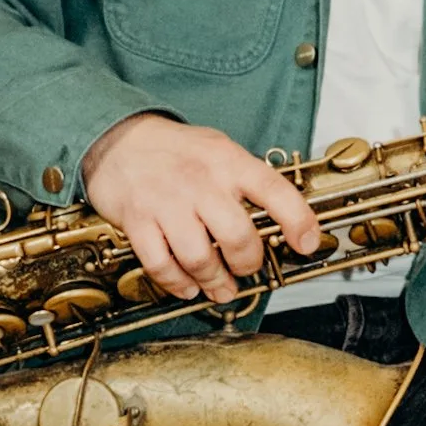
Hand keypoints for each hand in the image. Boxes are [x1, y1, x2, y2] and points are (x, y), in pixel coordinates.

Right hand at [81, 115, 325, 305]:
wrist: (118, 139)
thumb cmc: (175, 151)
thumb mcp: (219, 150)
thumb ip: (247, 181)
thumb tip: (284, 219)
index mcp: (228, 162)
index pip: (274, 190)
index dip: (298, 221)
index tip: (307, 244)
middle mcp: (200, 182)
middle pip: (237, 237)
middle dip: (247, 264)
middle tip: (246, 269)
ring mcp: (167, 202)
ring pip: (199, 257)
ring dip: (214, 281)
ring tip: (220, 287)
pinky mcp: (138, 221)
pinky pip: (161, 264)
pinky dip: (177, 283)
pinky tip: (187, 285)